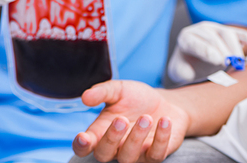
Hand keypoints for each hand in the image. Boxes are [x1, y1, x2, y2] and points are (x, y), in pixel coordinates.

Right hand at [73, 80, 189, 162]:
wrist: (165, 102)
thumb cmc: (137, 99)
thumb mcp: (119, 90)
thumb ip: (102, 92)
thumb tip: (85, 97)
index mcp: (100, 133)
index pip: (83, 147)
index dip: (81, 146)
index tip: (83, 137)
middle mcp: (115, 148)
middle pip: (104, 154)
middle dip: (111, 138)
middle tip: (122, 119)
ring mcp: (135, 154)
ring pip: (129, 157)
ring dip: (137, 137)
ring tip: (147, 117)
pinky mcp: (155, 154)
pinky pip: (156, 154)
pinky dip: (161, 138)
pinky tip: (165, 120)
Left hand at [167, 21, 246, 82]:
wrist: (192, 64)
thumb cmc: (187, 69)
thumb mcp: (181, 73)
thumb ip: (184, 72)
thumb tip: (193, 70)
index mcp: (185, 38)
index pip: (196, 43)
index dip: (208, 52)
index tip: (218, 61)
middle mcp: (199, 30)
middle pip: (213, 37)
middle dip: (222, 50)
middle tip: (228, 64)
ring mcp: (214, 29)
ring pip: (226, 33)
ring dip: (234, 47)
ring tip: (237, 60)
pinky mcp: (225, 32)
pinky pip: (236, 33)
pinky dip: (244, 36)